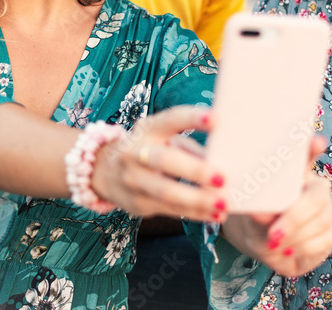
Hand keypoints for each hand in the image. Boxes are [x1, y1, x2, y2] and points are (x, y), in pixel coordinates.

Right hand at [92, 106, 227, 221]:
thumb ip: (189, 147)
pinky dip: (195, 213)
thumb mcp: (164, 139)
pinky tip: (214, 214)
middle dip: (195, 170)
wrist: (107, 171)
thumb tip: (224, 158)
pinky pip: (169, 209)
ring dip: (198, 200)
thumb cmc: (150, 150)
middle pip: (165, 160)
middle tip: (222, 178)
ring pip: (166, 191)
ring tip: (223, 203)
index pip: (171, 120)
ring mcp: (134, 180)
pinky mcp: (138, 203)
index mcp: (148, 129)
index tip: (216, 119)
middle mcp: (136, 153)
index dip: (192, 118)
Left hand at [222, 137, 331, 277]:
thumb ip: (259, 211)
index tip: (317, 142)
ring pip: (320, 222)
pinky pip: (322, 241)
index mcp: (296, 176)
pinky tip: (288, 250)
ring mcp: (327, 210)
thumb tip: (261, 211)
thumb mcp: (254, 216)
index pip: (306, 157)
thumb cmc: (261, 221)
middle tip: (273, 235)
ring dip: (294, 237)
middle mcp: (316, 188)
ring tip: (274, 244)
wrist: (270, 247)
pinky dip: (301, 249)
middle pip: (315, 198)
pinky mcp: (331, 234)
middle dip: (294, 218)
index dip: (312, 148)